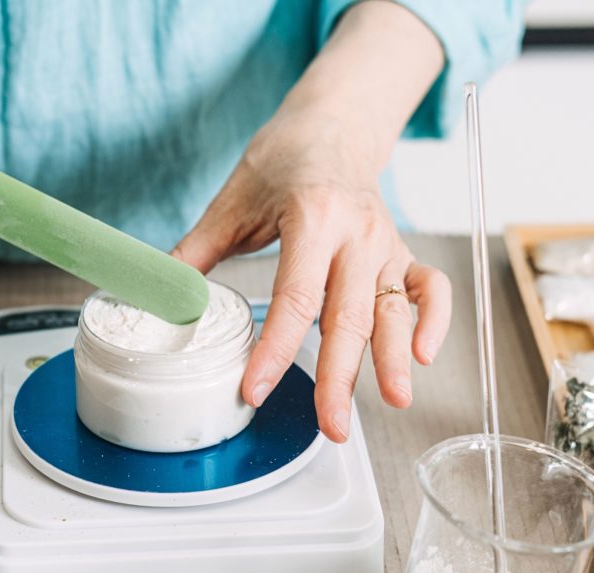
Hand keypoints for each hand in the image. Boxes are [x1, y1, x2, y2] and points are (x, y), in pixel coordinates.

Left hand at [173, 109, 451, 442]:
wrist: (331, 126)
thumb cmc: (282, 161)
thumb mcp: (232, 202)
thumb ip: (195, 253)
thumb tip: (158, 298)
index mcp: (312, 217)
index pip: (296, 296)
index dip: (276, 348)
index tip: (256, 388)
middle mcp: (356, 233)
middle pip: (349, 315)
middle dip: (341, 376)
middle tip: (330, 425)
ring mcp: (384, 244)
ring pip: (392, 311)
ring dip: (393, 360)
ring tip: (393, 402)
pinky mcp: (402, 252)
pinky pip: (430, 288)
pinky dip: (435, 320)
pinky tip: (423, 355)